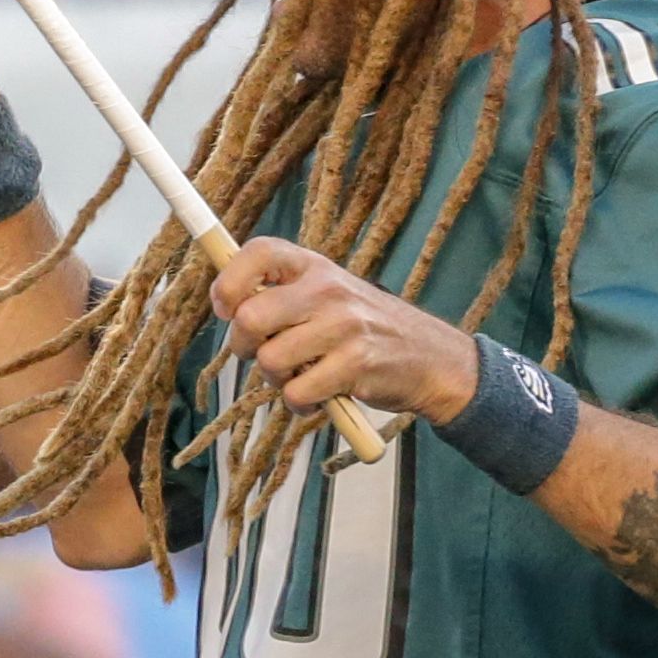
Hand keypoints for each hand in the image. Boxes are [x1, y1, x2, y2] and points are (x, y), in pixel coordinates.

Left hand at [212, 238, 473, 418]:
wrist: (431, 357)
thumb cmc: (366, 328)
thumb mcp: (329, 294)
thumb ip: (283, 295)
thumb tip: (226, 305)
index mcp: (315, 266)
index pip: (258, 253)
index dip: (229, 283)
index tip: (226, 309)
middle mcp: (327, 289)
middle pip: (250, 318)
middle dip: (244, 346)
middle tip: (263, 355)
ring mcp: (343, 326)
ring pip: (270, 361)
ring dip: (275, 381)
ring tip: (299, 377)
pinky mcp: (355, 364)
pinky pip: (297, 393)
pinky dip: (299, 404)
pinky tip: (317, 397)